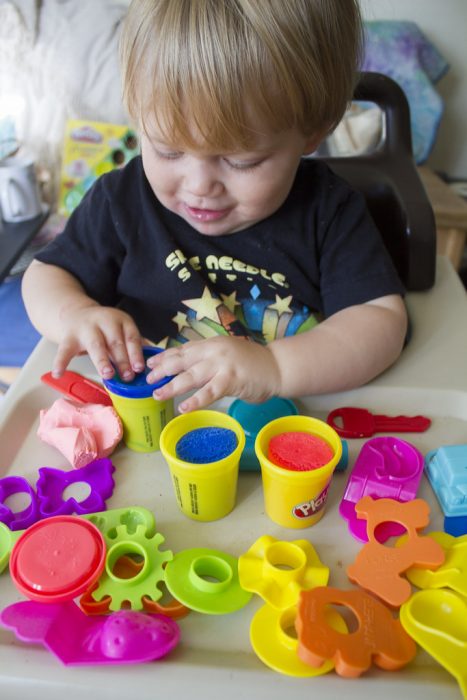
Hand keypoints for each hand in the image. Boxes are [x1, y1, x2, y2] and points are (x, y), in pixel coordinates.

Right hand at [52, 304, 144, 380]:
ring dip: (102, 360)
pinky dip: (61, 362)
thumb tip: (154, 361)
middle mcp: (104, 321)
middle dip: (122, 360)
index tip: (140, 368)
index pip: (131, 337)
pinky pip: (64, 350)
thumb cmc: (104, 328)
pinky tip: (58, 374)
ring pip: (95, 345)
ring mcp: (85, 328)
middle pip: (115, 342)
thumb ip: (134, 343)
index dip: (136, 353)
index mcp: (120, 320)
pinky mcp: (69, 336)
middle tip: (128, 376)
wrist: (75, 312)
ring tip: (107, 374)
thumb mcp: (121, 329)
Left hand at [146, 336, 281, 411]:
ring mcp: (222, 365)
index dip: (164, 357)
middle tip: (147, 379)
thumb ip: (208, 357)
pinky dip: (195, 401)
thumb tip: (184, 366)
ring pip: (191, 376)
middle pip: (181, 361)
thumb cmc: (251, 363)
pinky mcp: (231, 380)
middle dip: (162, 370)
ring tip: (158, 394)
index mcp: (211, 344)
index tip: (149, 363)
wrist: (277, 367)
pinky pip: (209, 392)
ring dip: (172, 386)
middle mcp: (214, 351)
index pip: (182, 350)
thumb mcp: (226, 353)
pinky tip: (183, 408)